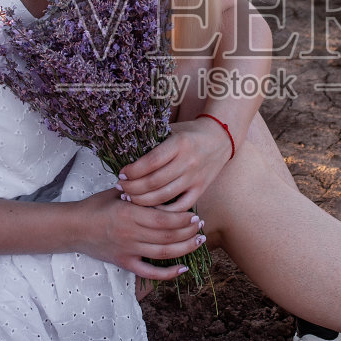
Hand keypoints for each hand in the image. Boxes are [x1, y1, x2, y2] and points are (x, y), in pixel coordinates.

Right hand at [73, 188, 205, 280]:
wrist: (72, 228)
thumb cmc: (95, 207)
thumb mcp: (116, 193)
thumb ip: (139, 192)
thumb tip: (162, 185)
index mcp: (129, 213)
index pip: (163, 219)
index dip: (183, 219)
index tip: (195, 215)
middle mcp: (130, 233)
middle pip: (168, 236)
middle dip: (189, 232)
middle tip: (201, 227)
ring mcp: (128, 250)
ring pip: (163, 253)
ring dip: (185, 248)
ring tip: (199, 242)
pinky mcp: (124, 263)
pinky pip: (149, 273)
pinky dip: (167, 273)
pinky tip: (183, 269)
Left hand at [117, 117, 231, 210]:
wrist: (220, 138)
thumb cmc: (190, 132)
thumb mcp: (172, 130)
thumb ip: (154, 141)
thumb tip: (125, 153)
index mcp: (179, 143)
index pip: (151, 162)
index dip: (133, 170)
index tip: (121, 173)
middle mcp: (188, 161)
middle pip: (154, 182)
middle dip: (133, 187)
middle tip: (121, 187)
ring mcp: (195, 177)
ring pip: (164, 196)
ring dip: (143, 200)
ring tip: (130, 197)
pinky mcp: (201, 189)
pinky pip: (181, 207)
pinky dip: (164, 211)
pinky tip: (150, 208)